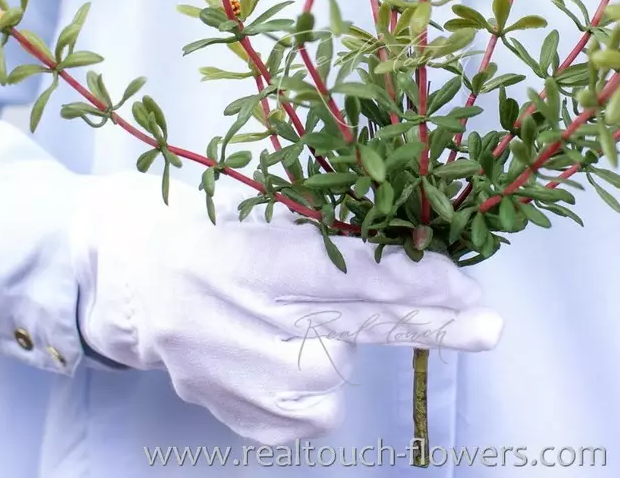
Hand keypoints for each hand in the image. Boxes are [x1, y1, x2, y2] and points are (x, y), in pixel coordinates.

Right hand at [70, 172, 502, 443]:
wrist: (133, 279)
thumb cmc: (210, 227)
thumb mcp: (257, 204)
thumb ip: (323, 223)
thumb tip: (414, 236)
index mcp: (240, 257)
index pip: (341, 273)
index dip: (408, 281)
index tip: (465, 286)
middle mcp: (229, 321)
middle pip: (352, 328)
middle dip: (429, 325)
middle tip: (487, 326)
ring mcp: (224, 377)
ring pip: (332, 379)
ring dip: (339, 348)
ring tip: (295, 319)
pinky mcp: (228, 414)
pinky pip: (307, 415)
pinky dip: (313, 385)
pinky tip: (283, 353)